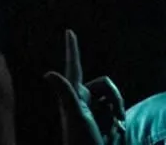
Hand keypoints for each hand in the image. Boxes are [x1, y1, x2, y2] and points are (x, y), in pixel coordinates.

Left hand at [45, 30, 125, 144]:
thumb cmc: (81, 141)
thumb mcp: (75, 115)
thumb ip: (65, 93)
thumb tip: (47, 73)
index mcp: (73, 95)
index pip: (73, 67)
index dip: (72, 49)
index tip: (69, 32)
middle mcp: (81, 100)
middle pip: (105, 84)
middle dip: (115, 98)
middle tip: (118, 118)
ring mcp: (91, 110)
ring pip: (113, 98)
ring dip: (117, 113)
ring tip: (114, 130)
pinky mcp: (101, 120)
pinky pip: (116, 112)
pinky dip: (118, 121)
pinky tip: (114, 134)